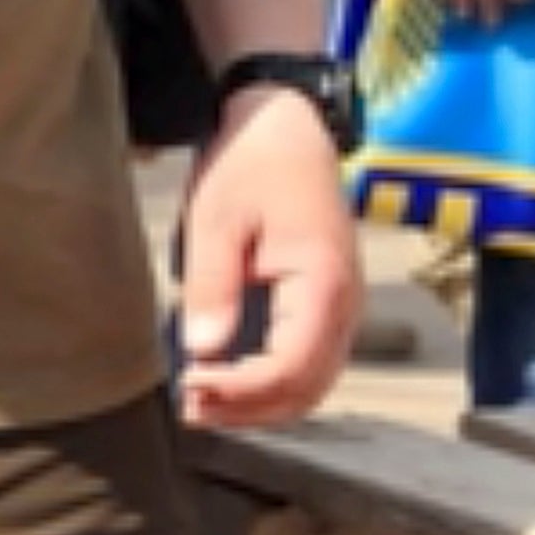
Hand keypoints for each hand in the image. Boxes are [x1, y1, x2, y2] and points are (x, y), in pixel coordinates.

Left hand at [178, 87, 360, 429]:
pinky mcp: (327, 303)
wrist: (285, 124)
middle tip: (190, 410)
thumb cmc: (251, 163)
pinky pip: (309, 359)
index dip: (239, 391)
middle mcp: (345, 306)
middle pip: (306, 388)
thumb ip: (211, 286)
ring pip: (312, 381)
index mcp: (323, 286)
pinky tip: (228, 377)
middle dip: (250, 408)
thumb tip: (201, 351)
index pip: (289, 369)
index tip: (188, 388)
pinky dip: (273, 380)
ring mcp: (342, 307)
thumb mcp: (216, 219)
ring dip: (262, 402)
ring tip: (203, 402)